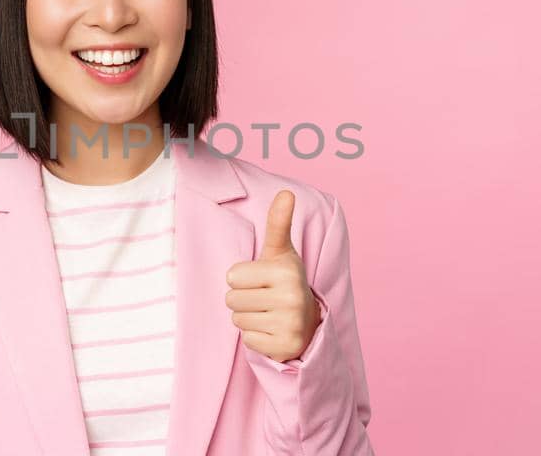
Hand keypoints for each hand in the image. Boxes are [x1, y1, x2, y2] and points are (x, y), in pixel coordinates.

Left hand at [225, 190, 321, 362]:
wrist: (308, 322)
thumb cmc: (285, 281)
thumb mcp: (281, 252)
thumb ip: (278, 222)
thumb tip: (286, 192)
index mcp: (287, 271)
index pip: (232, 276)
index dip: (242, 278)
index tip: (262, 280)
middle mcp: (291, 297)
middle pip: (231, 299)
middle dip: (243, 299)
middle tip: (265, 299)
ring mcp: (289, 325)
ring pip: (237, 320)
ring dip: (248, 318)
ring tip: (268, 313)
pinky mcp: (284, 348)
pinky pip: (247, 340)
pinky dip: (255, 337)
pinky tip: (272, 330)